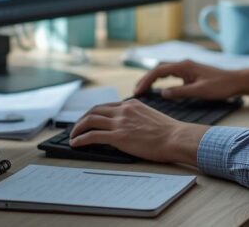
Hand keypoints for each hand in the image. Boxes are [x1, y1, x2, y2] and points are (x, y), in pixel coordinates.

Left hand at [69, 99, 207, 164]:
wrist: (176, 138)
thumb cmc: (170, 133)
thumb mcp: (151, 117)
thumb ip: (137, 118)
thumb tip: (129, 127)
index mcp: (132, 104)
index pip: (106, 106)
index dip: (94, 113)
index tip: (88, 120)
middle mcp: (123, 110)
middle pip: (94, 110)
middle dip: (82, 119)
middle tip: (76, 128)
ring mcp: (120, 122)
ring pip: (90, 121)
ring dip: (77, 129)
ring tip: (73, 136)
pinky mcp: (118, 137)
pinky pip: (92, 136)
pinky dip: (81, 139)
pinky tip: (76, 144)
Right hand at [133, 60, 248, 99]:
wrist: (236, 81)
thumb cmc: (220, 86)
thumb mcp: (199, 91)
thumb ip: (180, 92)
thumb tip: (162, 93)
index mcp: (184, 66)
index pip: (158, 71)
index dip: (146, 81)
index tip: (137, 91)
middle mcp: (183, 64)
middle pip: (158, 69)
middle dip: (146, 79)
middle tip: (136, 91)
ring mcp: (187, 68)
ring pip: (164, 71)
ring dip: (152, 79)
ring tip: (142, 90)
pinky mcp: (190, 73)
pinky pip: (171, 74)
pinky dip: (161, 80)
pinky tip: (158, 89)